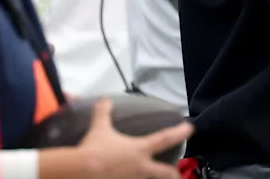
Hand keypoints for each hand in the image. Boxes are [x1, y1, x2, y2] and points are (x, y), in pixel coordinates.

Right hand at [78, 98, 193, 178]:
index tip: (190, 129)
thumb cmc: (94, 149)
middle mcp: (141, 168)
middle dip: (173, 174)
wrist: (79, 172)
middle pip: (165, 173)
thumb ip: (103, 113)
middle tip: (177, 175)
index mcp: (140, 149)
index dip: (180, 133)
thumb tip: (104, 99)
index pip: (165, 139)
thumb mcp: (99, 128)